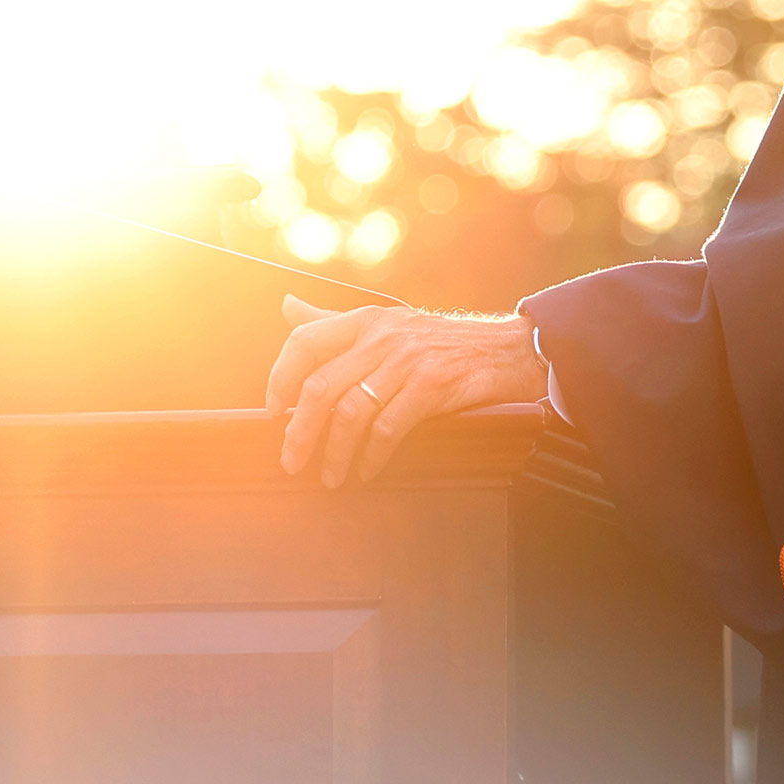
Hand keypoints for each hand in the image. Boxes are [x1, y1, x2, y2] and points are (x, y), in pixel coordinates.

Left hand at [264, 295, 548, 486]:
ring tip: (330, 476)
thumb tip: (287, 306)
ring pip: (350, 412)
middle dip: (299, 431)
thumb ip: (335, 319)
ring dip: (333, 453)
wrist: (509, 349)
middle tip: (291, 460)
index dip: (279, 378)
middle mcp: (382, 336)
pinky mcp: (432, 386)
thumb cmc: (442, 341)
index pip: (304, 341)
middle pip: (320, 386)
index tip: (274, 411)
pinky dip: (371, 456)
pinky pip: (387, 428)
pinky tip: (366, 471)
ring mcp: (407, 360)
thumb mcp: (387, 321)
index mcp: (366, 319)